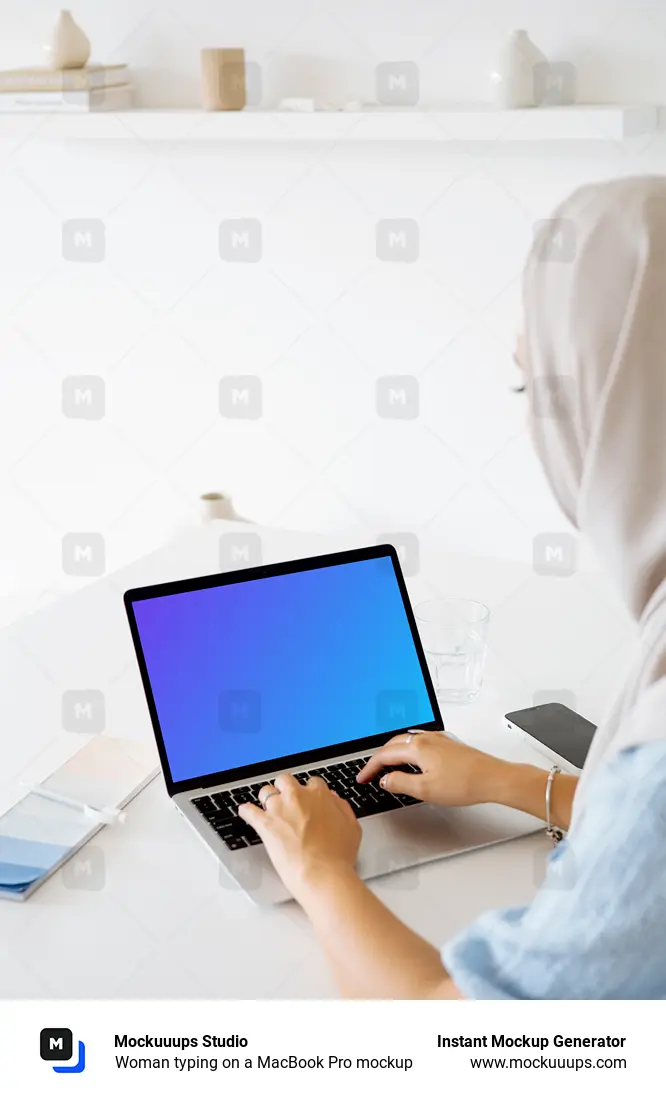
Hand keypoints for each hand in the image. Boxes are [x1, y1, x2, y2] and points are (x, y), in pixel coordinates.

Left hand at [238, 774, 361, 901]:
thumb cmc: (338, 856)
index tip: (307, 800)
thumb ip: (342, 808)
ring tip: (267, 808)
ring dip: (267, 799)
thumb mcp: (352, 827)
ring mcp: (279, 809)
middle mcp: (298, 797)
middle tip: (286, 802)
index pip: (312, 783)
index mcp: (319, 795)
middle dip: (285, 789)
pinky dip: (246, 811)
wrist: (322, 874)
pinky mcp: (265, 824)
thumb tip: (334, 800)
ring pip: (266, 792)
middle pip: (285, 781)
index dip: (309, 792)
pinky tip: (246, 812)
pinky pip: (249, 811)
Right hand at [356, 730, 508, 807]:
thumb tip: (385, 780)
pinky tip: (412, 762)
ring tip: (387, 767)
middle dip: (379, 759)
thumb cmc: (465, 783)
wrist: (493, 778)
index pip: (384, 755)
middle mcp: (426, 739)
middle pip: (393, 745)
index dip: (370, 768)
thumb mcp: (426, 790)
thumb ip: (400, 783)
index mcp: (417, 748)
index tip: (362, 778)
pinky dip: (407, 751)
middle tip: (370, 773)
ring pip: (406, 742)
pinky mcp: (447, 744)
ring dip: (392, 753)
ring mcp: (438, 739)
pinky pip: (419, 743)